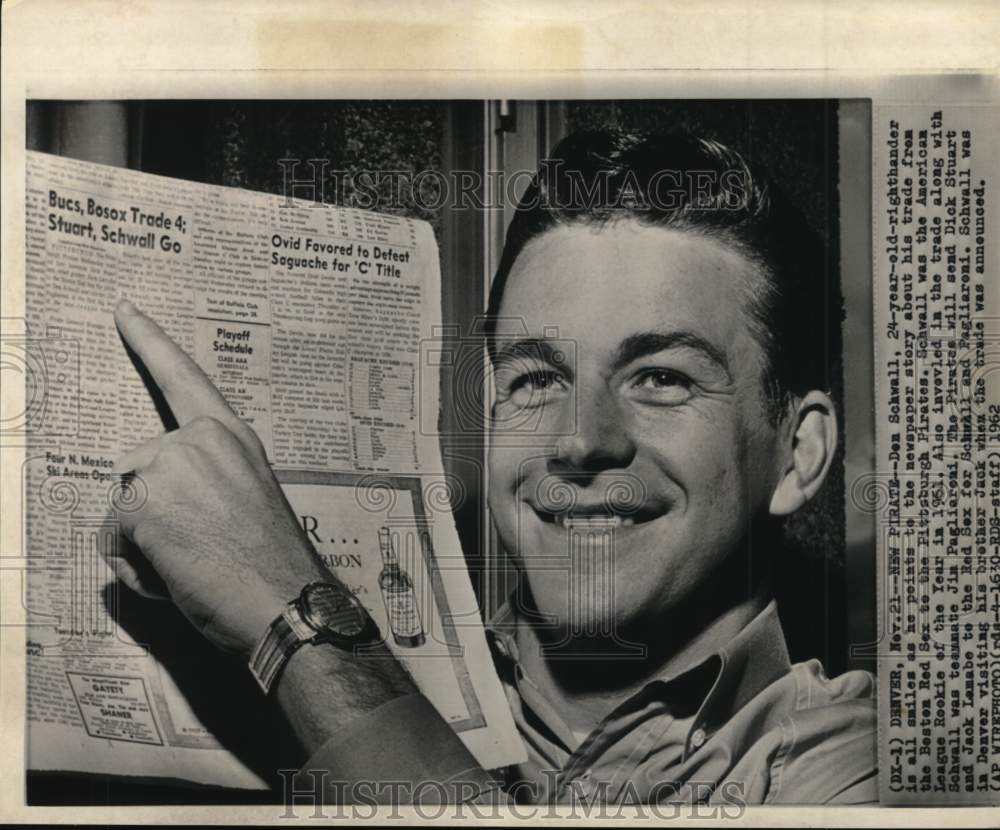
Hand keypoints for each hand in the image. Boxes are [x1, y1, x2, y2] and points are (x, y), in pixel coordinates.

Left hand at [111, 300, 328, 657]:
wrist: (289, 602)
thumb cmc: (273, 565)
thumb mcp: (247, 500)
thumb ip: (206, 479)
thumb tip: (156, 497)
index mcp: (232, 437)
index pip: (184, 378)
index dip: (150, 342)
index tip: (123, 309)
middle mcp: (200, 441)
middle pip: (137, 468)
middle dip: (149, 511)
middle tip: (198, 547)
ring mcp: (171, 466)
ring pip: (123, 505)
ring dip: (143, 543)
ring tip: (193, 565)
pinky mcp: (146, 501)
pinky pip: (113, 538)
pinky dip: (135, 567)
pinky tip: (177, 576)